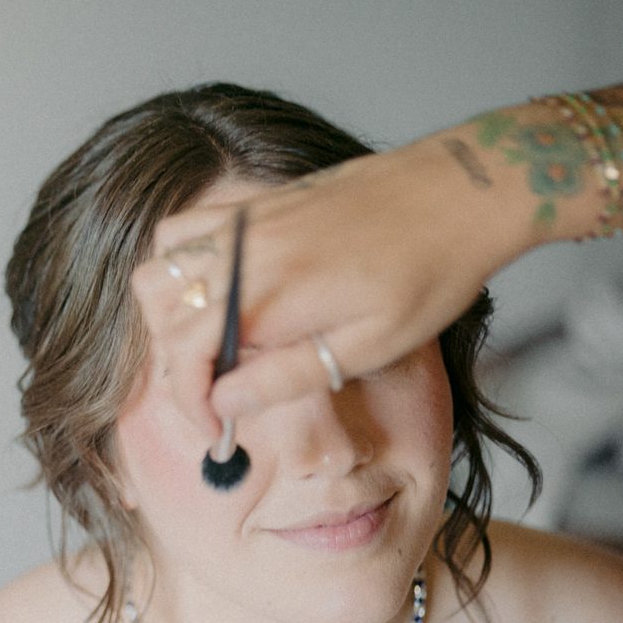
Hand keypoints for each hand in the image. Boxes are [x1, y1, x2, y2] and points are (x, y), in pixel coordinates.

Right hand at [130, 131, 521, 438]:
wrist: (461, 192)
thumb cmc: (429, 272)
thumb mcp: (369, 347)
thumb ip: (286, 377)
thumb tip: (224, 404)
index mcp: (270, 296)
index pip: (187, 354)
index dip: (190, 401)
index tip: (215, 429)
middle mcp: (245, 254)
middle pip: (165, 316)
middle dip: (179, 367)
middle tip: (216, 396)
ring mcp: (245, 222)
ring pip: (160, 269)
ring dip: (169, 314)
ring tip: (208, 344)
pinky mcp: (255, 202)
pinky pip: (183, 229)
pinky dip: (176, 263)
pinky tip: (212, 289)